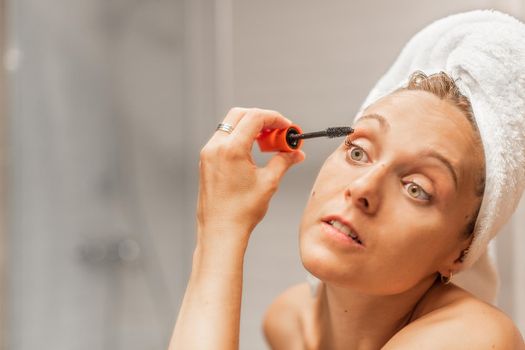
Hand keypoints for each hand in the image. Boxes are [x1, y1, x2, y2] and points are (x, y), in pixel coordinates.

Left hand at [197, 107, 304, 247]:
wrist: (220, 231)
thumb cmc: (241, 212)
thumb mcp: (269, 182)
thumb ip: (283, 161)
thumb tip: (296, 154)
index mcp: (231, 149)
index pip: (255, 117)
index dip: (275, 118)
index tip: (287, 127)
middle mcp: (216, 147)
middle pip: (240, 114)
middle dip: (261, 119)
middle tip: (277, 132)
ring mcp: (208, 153)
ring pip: (230, 125)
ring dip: (250, 128)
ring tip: (266, 144)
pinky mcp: (206, 161)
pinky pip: (223, 139)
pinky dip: (239, 138)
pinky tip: (251, 153)